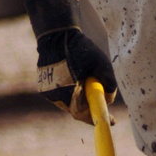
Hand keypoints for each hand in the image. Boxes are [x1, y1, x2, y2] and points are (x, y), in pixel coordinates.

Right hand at [27, 0, 116, 123]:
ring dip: (79, 98)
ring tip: (86, 82)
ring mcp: (48, 92)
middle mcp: (55, 95)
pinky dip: (70, 92)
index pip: (83, 114)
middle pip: (76, 110)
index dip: (97, 119)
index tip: (111, 121)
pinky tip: (75, 78)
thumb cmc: (79, 48)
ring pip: (68, 103)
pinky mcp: (44, 87)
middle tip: (101, 99)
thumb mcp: (100, 63)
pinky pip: (61, 95)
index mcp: (68, 91)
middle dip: (89, 107)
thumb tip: (109, 100)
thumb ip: (108, 84)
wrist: (55, 35)